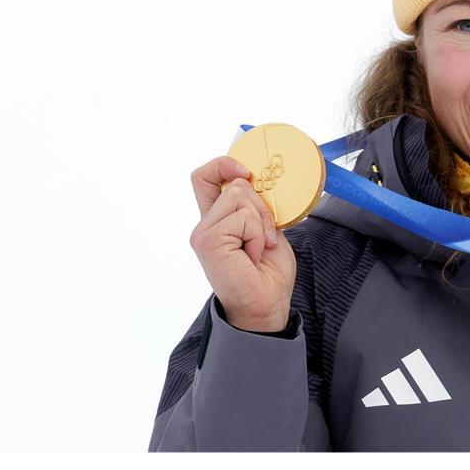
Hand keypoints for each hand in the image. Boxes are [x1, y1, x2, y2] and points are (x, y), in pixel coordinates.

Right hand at [188, 156, 297, 331]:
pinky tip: (253, 255)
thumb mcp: (265, 227)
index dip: (223, 165)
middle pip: (234, 184)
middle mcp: (205, 224)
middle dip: (262, 206)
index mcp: (217, 218)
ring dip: (261, 223)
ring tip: (258, 248)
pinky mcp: (208, 241)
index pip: (204, 177)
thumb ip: (254, 204)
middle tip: (266, 236)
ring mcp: (203, 233)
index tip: (245, 171)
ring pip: (240, 197)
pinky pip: (243, 218)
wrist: (266, 304)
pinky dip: (257, 235)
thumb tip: (256, 179)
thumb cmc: (267, 271)